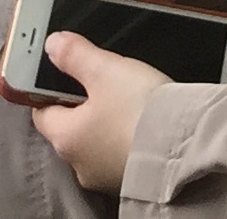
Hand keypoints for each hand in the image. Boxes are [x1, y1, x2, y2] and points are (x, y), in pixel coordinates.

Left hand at [27, 30, 174, 193]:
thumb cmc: (138, 109)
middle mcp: (78, 163)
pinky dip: (126, 139)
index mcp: (64, 137)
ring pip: (97, 142)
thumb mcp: (105, 70)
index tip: (64, 74)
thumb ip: (75, 55)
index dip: (50, 90)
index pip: (42, 111)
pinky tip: (144, 123)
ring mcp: (105, 177)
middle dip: (84, 106)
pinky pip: (120, 154)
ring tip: (129, 102)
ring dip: (107, 125)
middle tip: (104, 83)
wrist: (185, 147)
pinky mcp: (130, 181)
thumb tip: (52, 44)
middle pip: (71, 128)